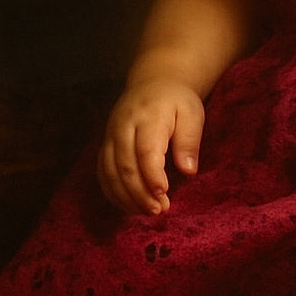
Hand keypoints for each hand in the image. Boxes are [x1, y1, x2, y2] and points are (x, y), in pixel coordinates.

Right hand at [97, 77, 204, 215]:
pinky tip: (130, 205)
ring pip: (110, 172)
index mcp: (148, 116)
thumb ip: (189, 141)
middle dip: (140, 192)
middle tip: (158, 210)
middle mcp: (123, 126)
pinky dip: (114, 193)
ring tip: (147, 211)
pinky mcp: (104, 145)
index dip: (152, 176)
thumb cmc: (177, 102)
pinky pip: (102, 173)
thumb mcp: (192, 114)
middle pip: (125, 165)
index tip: (164, 193)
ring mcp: (110, 136)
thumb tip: (188, 171)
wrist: (153, 84)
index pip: (146, 151)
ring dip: (126, 197)